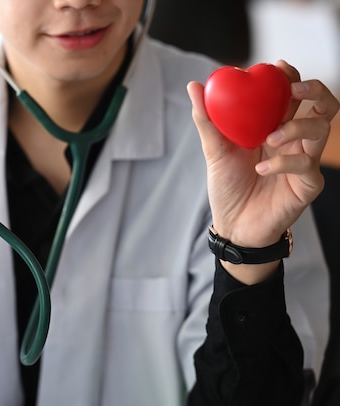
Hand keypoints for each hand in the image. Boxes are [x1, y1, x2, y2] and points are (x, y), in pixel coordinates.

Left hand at [188, 60, 338, 282]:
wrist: (233, 225)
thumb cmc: (228, 186)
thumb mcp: (214, 150)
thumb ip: (207, 119)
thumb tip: (194, 85)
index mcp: (276, 126)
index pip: (293, 94)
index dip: (290, 77)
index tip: (276, 68)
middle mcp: (295, 139)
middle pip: (324, 104)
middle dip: (313, 90)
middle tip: (292, 91)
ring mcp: (305, 160)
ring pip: (322, 128)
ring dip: (297, 125)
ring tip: (269, 137)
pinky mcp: (308, 184)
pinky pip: (306, 164)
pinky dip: (283, 162)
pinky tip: (261, 169)